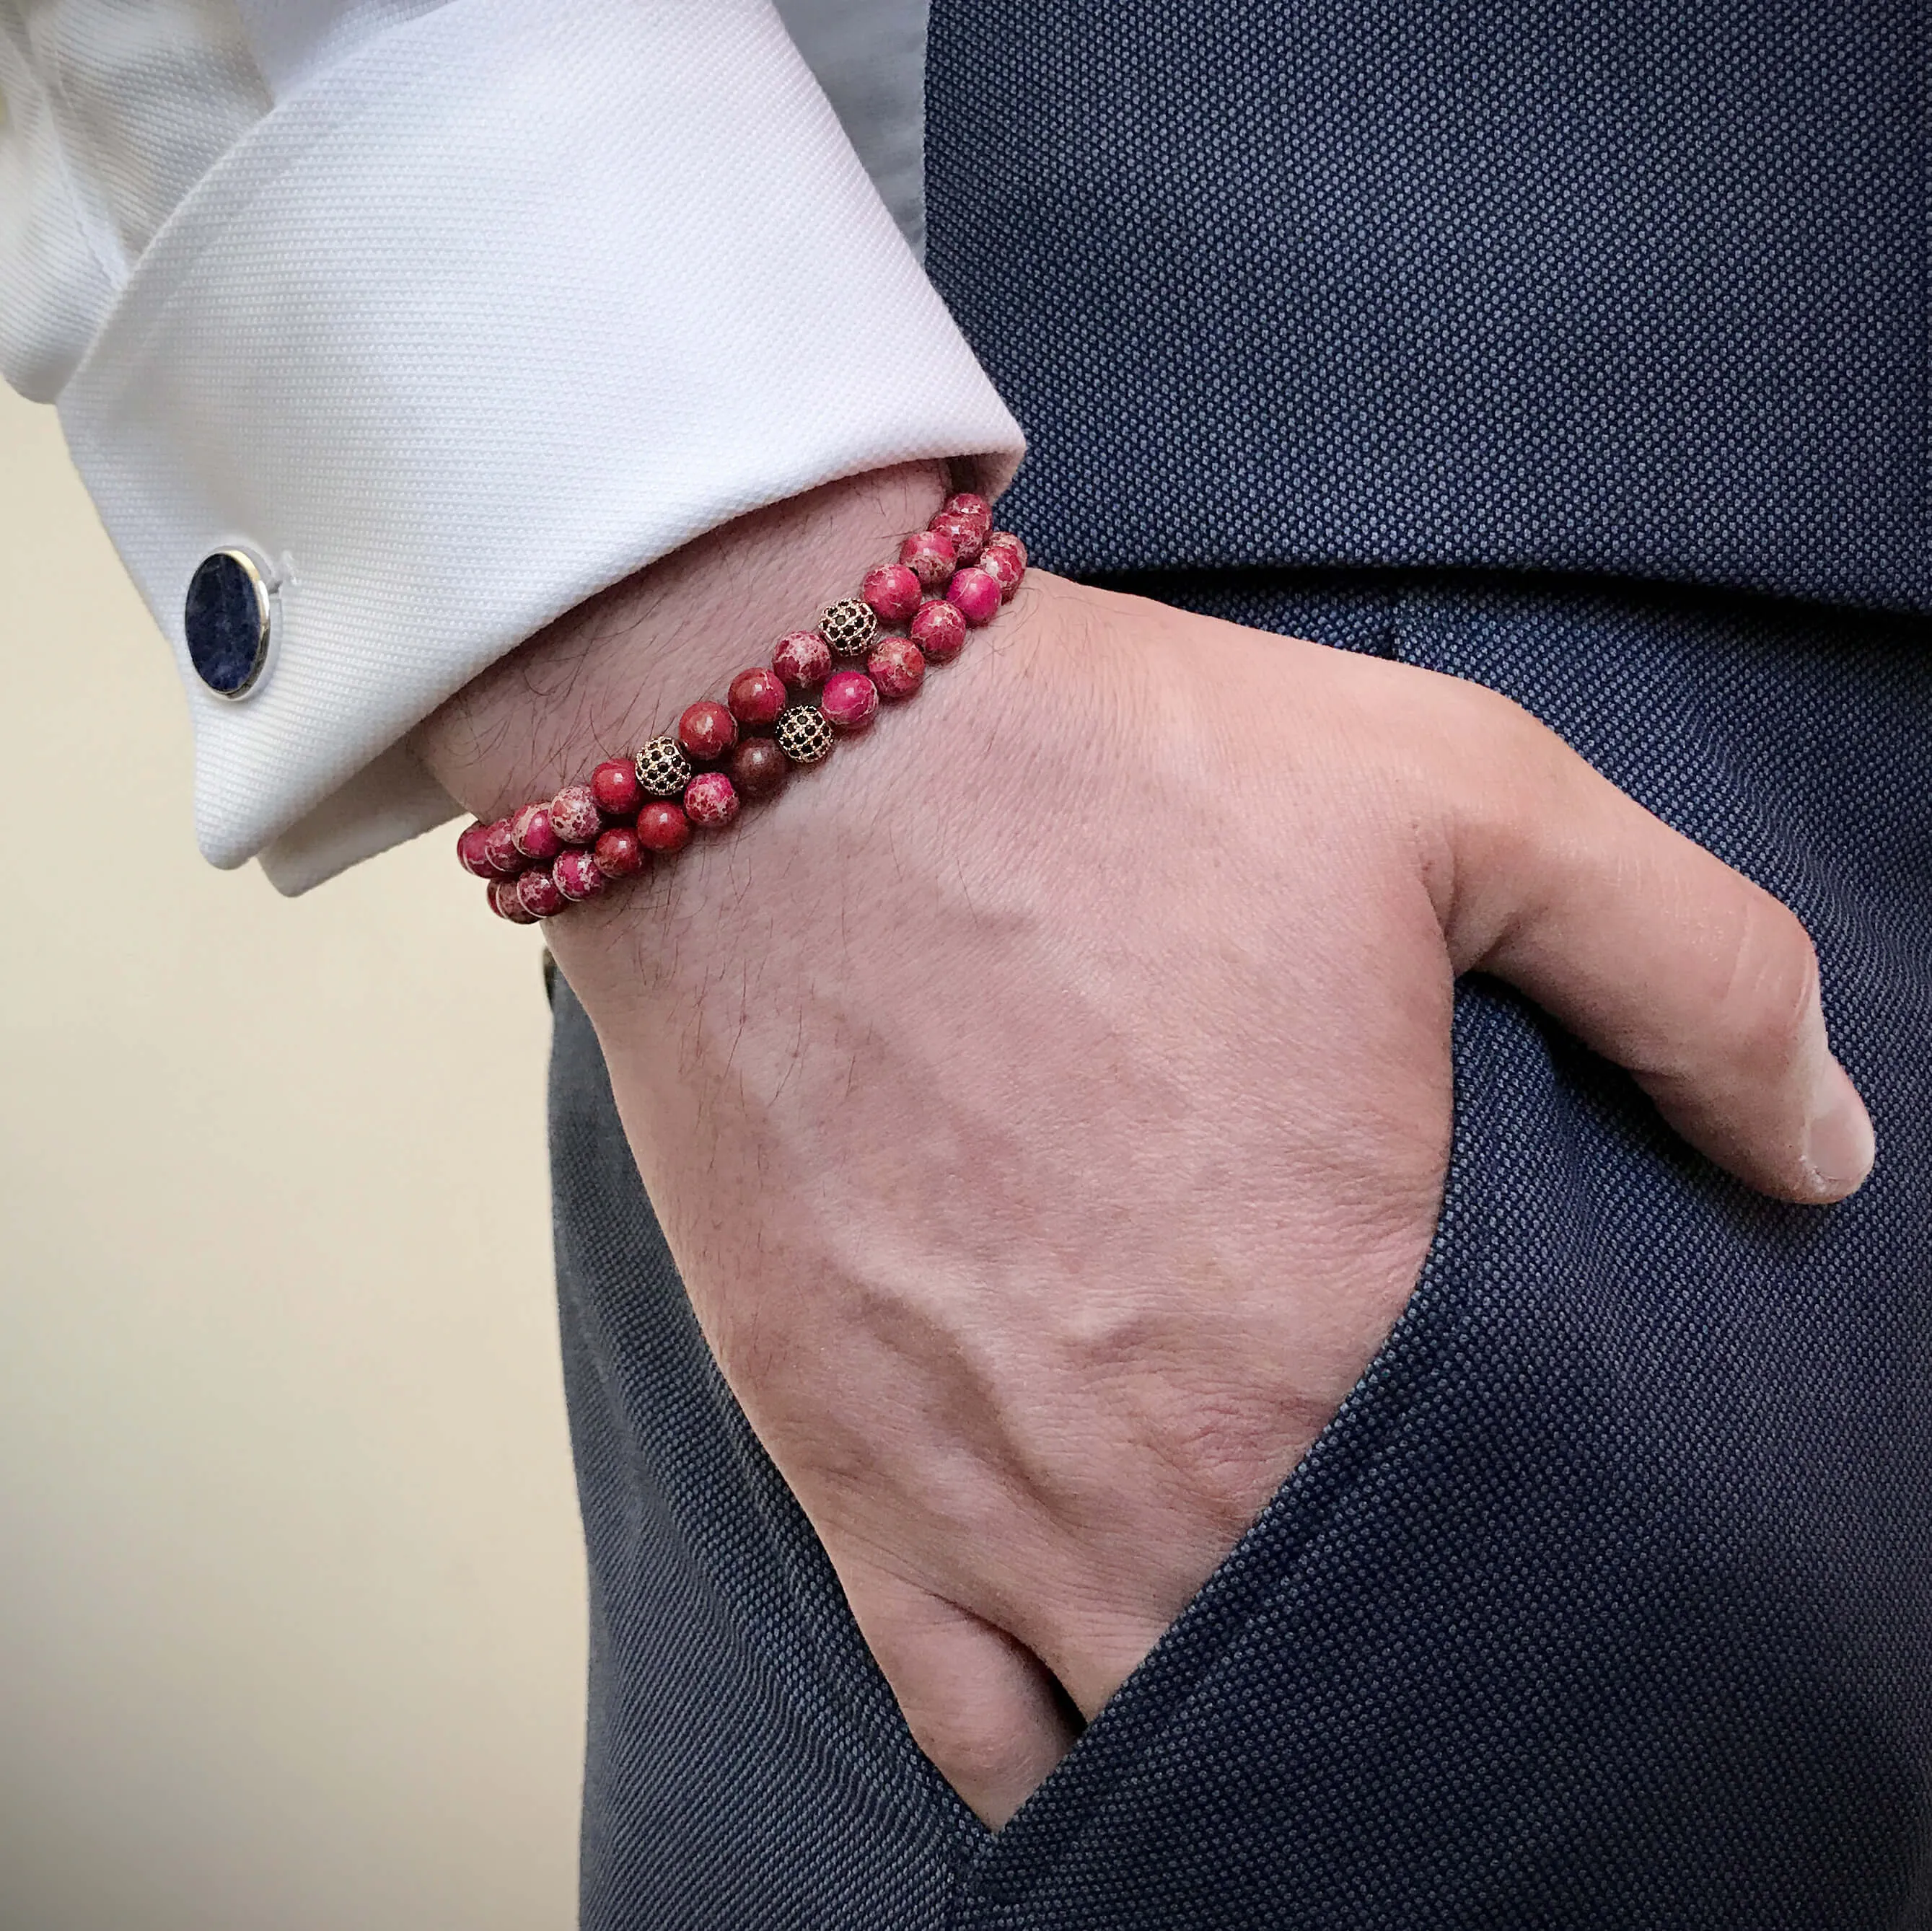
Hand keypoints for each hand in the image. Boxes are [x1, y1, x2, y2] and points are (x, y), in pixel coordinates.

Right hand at [414, 464, 1872, 1826]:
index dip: (1559, 1558)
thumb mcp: (1473, 796)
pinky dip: (1056, 1763)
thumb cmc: (1120, 770)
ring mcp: (992, 1497)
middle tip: (1438, 1600)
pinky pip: (968, 1726)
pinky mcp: (845, 1469)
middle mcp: (1179, 1464)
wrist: (795, 756)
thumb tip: (1818, 1152)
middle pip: (1348, 1674)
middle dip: (1415, 1656)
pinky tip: (1109, 1715)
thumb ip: (1698, 976)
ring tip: (1298, 1676)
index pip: (1522, 1554)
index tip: (1556, 1522)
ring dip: (1251, 1732)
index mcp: (1356, 1324)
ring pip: (1167, 1735)